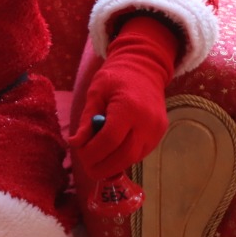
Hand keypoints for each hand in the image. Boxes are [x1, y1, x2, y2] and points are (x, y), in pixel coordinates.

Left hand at [67, 15, 177, 180]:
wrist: (145, 70)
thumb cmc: (116, 78)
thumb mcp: (95, 93)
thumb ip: (86, 119)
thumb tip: (76, 143)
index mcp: (129, 107)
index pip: (110, 140)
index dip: (93, 152)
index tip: (80, 154)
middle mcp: (147, 122)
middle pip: (124, 156)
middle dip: (102, 166)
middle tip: (86, 166)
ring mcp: (156, 131)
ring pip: (132, 159)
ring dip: (112, 165)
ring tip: (96, 159)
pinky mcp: (159, 136)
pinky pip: (139, 154)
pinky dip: (122, 157)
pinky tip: (110, 152)